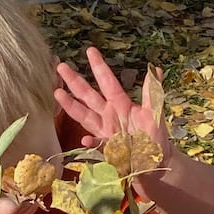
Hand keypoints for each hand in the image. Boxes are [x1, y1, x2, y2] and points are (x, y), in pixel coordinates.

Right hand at [56, 47, 171, 158]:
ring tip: (57, 93)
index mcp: (120, 103)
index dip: (99, 67)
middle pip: (88, 95)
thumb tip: (156, 69)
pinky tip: (85, 139)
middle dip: (74, 81)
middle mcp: (108, 114)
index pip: (107, 81)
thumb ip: (152, 93)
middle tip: (60, 66)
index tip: (90, 50)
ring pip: (84, 115)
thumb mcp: (154, 113)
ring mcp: (103, 131)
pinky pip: (96, 144)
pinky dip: (91, 142)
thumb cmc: (154, 137)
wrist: (155, 162)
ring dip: (71, 105)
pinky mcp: (104, 148)